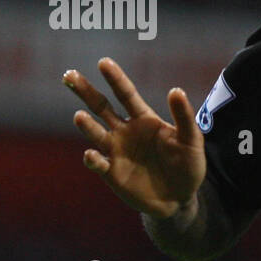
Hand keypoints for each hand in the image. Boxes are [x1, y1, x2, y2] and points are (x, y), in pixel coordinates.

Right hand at [63, 57, 205, 218]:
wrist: (180, 199)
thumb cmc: (188, 165)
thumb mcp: (192, 140)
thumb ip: (184, 117)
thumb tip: (176, 90)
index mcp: (144, 119)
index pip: (126, 94)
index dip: (116, 78)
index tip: (104, 62)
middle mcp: (125, 131)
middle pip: (101, 107)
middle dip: (85, 91)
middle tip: (68, 75)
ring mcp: (116, 151)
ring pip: (95, 133)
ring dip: (86, 125)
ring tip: (79, 116)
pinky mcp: (111, 172)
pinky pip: (97, 163)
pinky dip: (93, 159)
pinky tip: (92, 155)